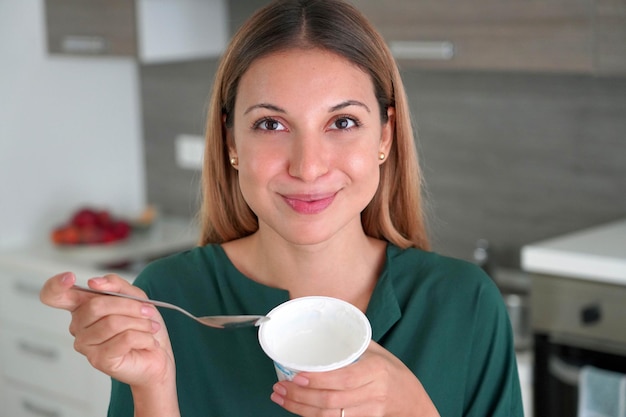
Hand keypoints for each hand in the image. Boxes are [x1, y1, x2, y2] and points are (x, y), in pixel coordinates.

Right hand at [39, 272, 174, 389]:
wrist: (157, 356)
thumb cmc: (142, 326)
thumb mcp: (135, 296)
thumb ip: (115, 284)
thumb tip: (94, 282)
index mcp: (82, 307)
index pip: (53, 295)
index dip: (55, 285)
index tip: (69, 277)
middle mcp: (78, 326)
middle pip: (96, 306)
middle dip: (130, 306)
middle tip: (147, 311)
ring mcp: (86, 345)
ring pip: (113, 323)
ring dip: (140, 323)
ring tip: (150, 327)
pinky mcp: (99, 360)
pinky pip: (124, 339)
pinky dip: (144, 337)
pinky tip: (148, 341)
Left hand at [270, 341, 439, 416]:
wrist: (412, 402)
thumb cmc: (391, 372)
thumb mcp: (377, 352)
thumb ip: (353, 344)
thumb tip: (321, 326)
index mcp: (376, 370)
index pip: (343, 378)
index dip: (318, 380)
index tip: (295, 374)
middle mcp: (373, 393)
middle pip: (331, 401)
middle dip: (300, 396)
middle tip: (279, 388)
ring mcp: (369, 412)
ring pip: (329, 416)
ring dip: (300, 409)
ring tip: (281, 398)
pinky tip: (297, 408)